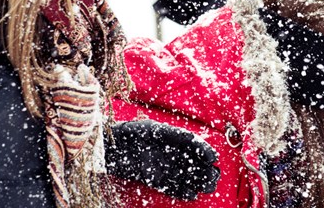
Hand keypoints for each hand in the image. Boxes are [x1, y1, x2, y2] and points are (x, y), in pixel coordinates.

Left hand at [105, 119, 219, 199]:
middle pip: (194, 162)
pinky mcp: (155, 180)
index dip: (204, 151)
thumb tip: (191, 138)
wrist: (109, 148)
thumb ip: (171, 134)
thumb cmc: (130, 133)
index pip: (193, 144)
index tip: (212, 158)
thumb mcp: (152, 129)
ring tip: (207, 187)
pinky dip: (182, 192)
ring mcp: (164, 166)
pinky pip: (172, 187)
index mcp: (172, 137)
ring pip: (186, 176)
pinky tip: (191, 195)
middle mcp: (170, 153)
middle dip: (206, 170)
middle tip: (214, 176)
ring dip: (198, 182)